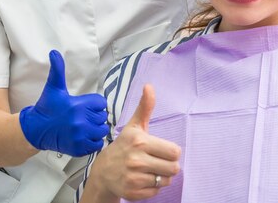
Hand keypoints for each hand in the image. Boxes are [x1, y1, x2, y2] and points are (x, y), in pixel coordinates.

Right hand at [19, 50, 109, 155]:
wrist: (35, 130)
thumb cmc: (47, 107)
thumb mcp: (53, 87)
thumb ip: (57, 70)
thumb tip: (54, 52)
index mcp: (78, 105)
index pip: (101, 103)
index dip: (95, 104)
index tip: (86, 106)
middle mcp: (80, 121)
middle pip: (102, 117)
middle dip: (95, 116)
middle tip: (84, 116)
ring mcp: (80, 136)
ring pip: (101, 131)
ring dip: (96, 129)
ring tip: (85, 126)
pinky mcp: (79, 148)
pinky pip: (97, 144)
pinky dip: (93, 141)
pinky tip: (84, 136)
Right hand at [91, 84, 180, 200]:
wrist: (103, 171)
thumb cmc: (124, 146)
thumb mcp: (135, 126)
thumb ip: (145, 107)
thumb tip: (149, 86)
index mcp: (140, 141)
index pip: (175, 152)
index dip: (171, 152)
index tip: (161, 150)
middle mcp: (137, 160)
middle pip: (174, 168)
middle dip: (168, 165)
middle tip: (158, 161)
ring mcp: (134, 178)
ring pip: (166, 180)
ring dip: (161, 176)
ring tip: (150, 170)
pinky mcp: (133, 193)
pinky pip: (156, 192)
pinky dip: (152, 187)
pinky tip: (142, 179)